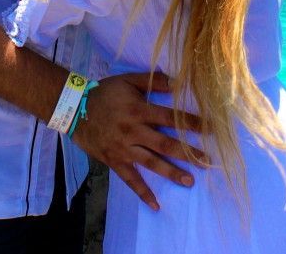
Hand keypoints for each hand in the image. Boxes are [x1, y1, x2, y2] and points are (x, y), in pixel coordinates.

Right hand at [70, 72, 206, 210]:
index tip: (211, 130)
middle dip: (187, 154)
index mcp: (138, 111)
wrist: (74, 108)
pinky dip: (143, 193)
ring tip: (189, 181)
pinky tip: (155, 205)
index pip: (170, 118)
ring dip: (171, 173)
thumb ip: (153, 80)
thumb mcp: (128, 80)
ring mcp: (124, 149)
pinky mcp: (115, 161)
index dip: (191, 124)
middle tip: (207, 162)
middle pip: (165, 144)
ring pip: (151, 163)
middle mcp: (133, 132)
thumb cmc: (105, 93)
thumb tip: (177, 82)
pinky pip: (130, 180)